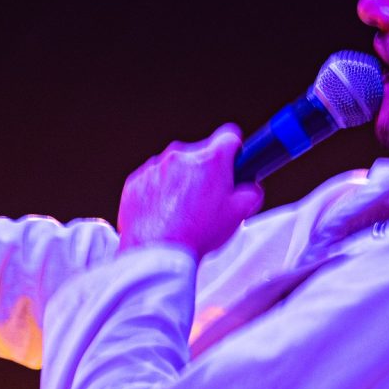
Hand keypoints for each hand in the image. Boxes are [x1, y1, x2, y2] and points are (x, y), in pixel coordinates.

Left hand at [116, 126, 261, 256]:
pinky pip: (152, 179)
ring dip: (181, 181)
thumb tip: (249, 188)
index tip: (234, 161)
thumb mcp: (240, 213)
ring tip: (184, 211)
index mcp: (211, 159)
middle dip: (207, 171)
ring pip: (175, 166)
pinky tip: (164, 214)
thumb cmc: (198, 233)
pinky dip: (159, 191)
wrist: (156, 251)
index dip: (235, 150)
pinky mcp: (136, 180)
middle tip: (209, 198)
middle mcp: (181, 155)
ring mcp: (155, 167)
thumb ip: (252, 192)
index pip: (230, 136)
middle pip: (200, 153)